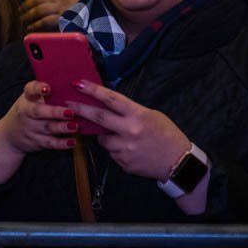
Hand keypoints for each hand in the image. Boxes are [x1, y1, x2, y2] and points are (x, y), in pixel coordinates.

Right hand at [0, 81, 76, 187]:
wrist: (9, 135)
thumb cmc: (26, 110)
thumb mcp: (29, 98)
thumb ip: (44, 90)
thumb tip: (70, 82)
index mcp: (27, 98)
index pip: (30, 90)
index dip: (38, 88)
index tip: (47, 88)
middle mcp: (27, 112)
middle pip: (39, 111)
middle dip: (54, 112)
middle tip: (70, 112)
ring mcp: (31, 128)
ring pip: (47, 128)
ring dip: (62, 127)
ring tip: (74, 126)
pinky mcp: (36, 142)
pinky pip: (50, 143)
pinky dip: (61, 144)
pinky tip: (72, 141)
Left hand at [20, 0, 99, 31]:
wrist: (108, 4)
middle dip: (27, 4)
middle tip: (21, 10)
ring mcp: (60, 5)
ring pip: (38, 9)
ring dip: (28, 15)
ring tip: (23, 20)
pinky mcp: (62, 17)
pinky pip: (44, 21)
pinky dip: (35, 25)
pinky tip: (30, 28)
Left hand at [67, 79, 190, 180]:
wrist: (179, 162)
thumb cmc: (166, 135)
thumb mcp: (151, 115)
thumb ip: (129, 112)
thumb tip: (107, 107)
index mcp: (138, 115)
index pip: (110, 99)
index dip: (93, 90)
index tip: (78, 84)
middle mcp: (129, 131)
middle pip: (98, 118)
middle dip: (81, 109)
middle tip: (68, 104)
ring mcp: (125, 149)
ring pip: (103, 139)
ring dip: (106, 135)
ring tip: (124, 137)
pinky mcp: (123, 163)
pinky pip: (112, 153)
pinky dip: (117, 149)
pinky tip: (132, 150)